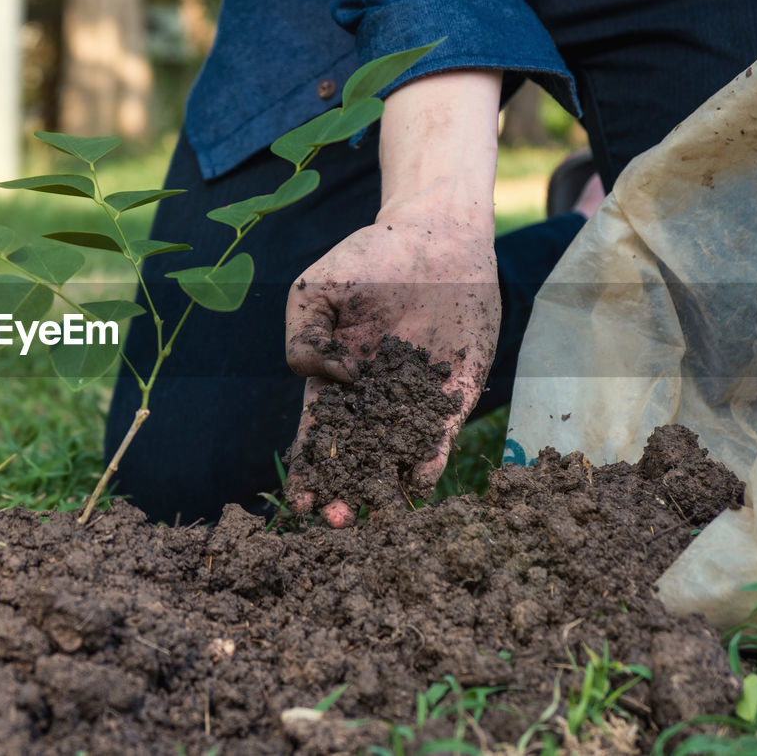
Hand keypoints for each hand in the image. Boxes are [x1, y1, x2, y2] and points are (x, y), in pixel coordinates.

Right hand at [284, 211, 499, 524]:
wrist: (434, 235)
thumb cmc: (370, 258)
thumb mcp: (316, 292)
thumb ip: (306, 339)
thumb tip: (337, 382)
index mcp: (336, 380)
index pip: (319, 436)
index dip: (310, 469)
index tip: (301, 499)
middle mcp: (375, 397)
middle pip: (357, 457)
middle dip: (344, 491)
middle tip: (335, 519)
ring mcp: (415, 397)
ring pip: (397, 454)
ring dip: (385, 486)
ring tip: (372, 513)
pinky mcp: (455, 391)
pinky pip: (440, 431)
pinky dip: (430, 455)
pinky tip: (418, 477)